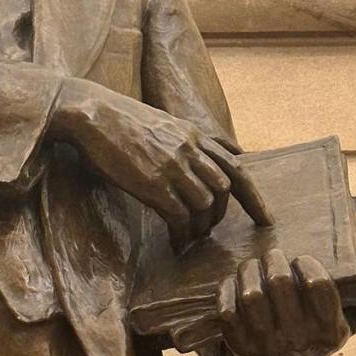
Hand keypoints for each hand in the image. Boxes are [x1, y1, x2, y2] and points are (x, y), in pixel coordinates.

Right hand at [50, 78, 271, 251]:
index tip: (265, 218)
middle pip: (225, 189)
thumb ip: (182, 140)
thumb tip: (198, 159)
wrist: (90, 112)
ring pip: (205, 205)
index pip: (236, 167)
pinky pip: (180, 217)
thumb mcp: (160, 123)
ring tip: (188, 238)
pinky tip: (175, 243)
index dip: (254, 196)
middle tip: (207, 231)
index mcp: (192, 135)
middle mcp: (189, 149)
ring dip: (200, 227)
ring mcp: (172, 166)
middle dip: (221, 216)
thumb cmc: (116, 120)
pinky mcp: (153, 183)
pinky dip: (182, 235)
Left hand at [217, 250, 355, 355]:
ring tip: (254, 265)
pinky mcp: (239, 346)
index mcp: (330, 332)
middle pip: (279, 282)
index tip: (301, 261)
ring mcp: (266, 347)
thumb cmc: (320, 325)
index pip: (318, 284)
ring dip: (249, 270)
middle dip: (274, 259)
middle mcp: (299, 343)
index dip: (306, 264)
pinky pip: (226, 310)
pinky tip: (236, 283)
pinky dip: (228, 289)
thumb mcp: (355, 318)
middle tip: (273, 256)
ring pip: (251, 294)